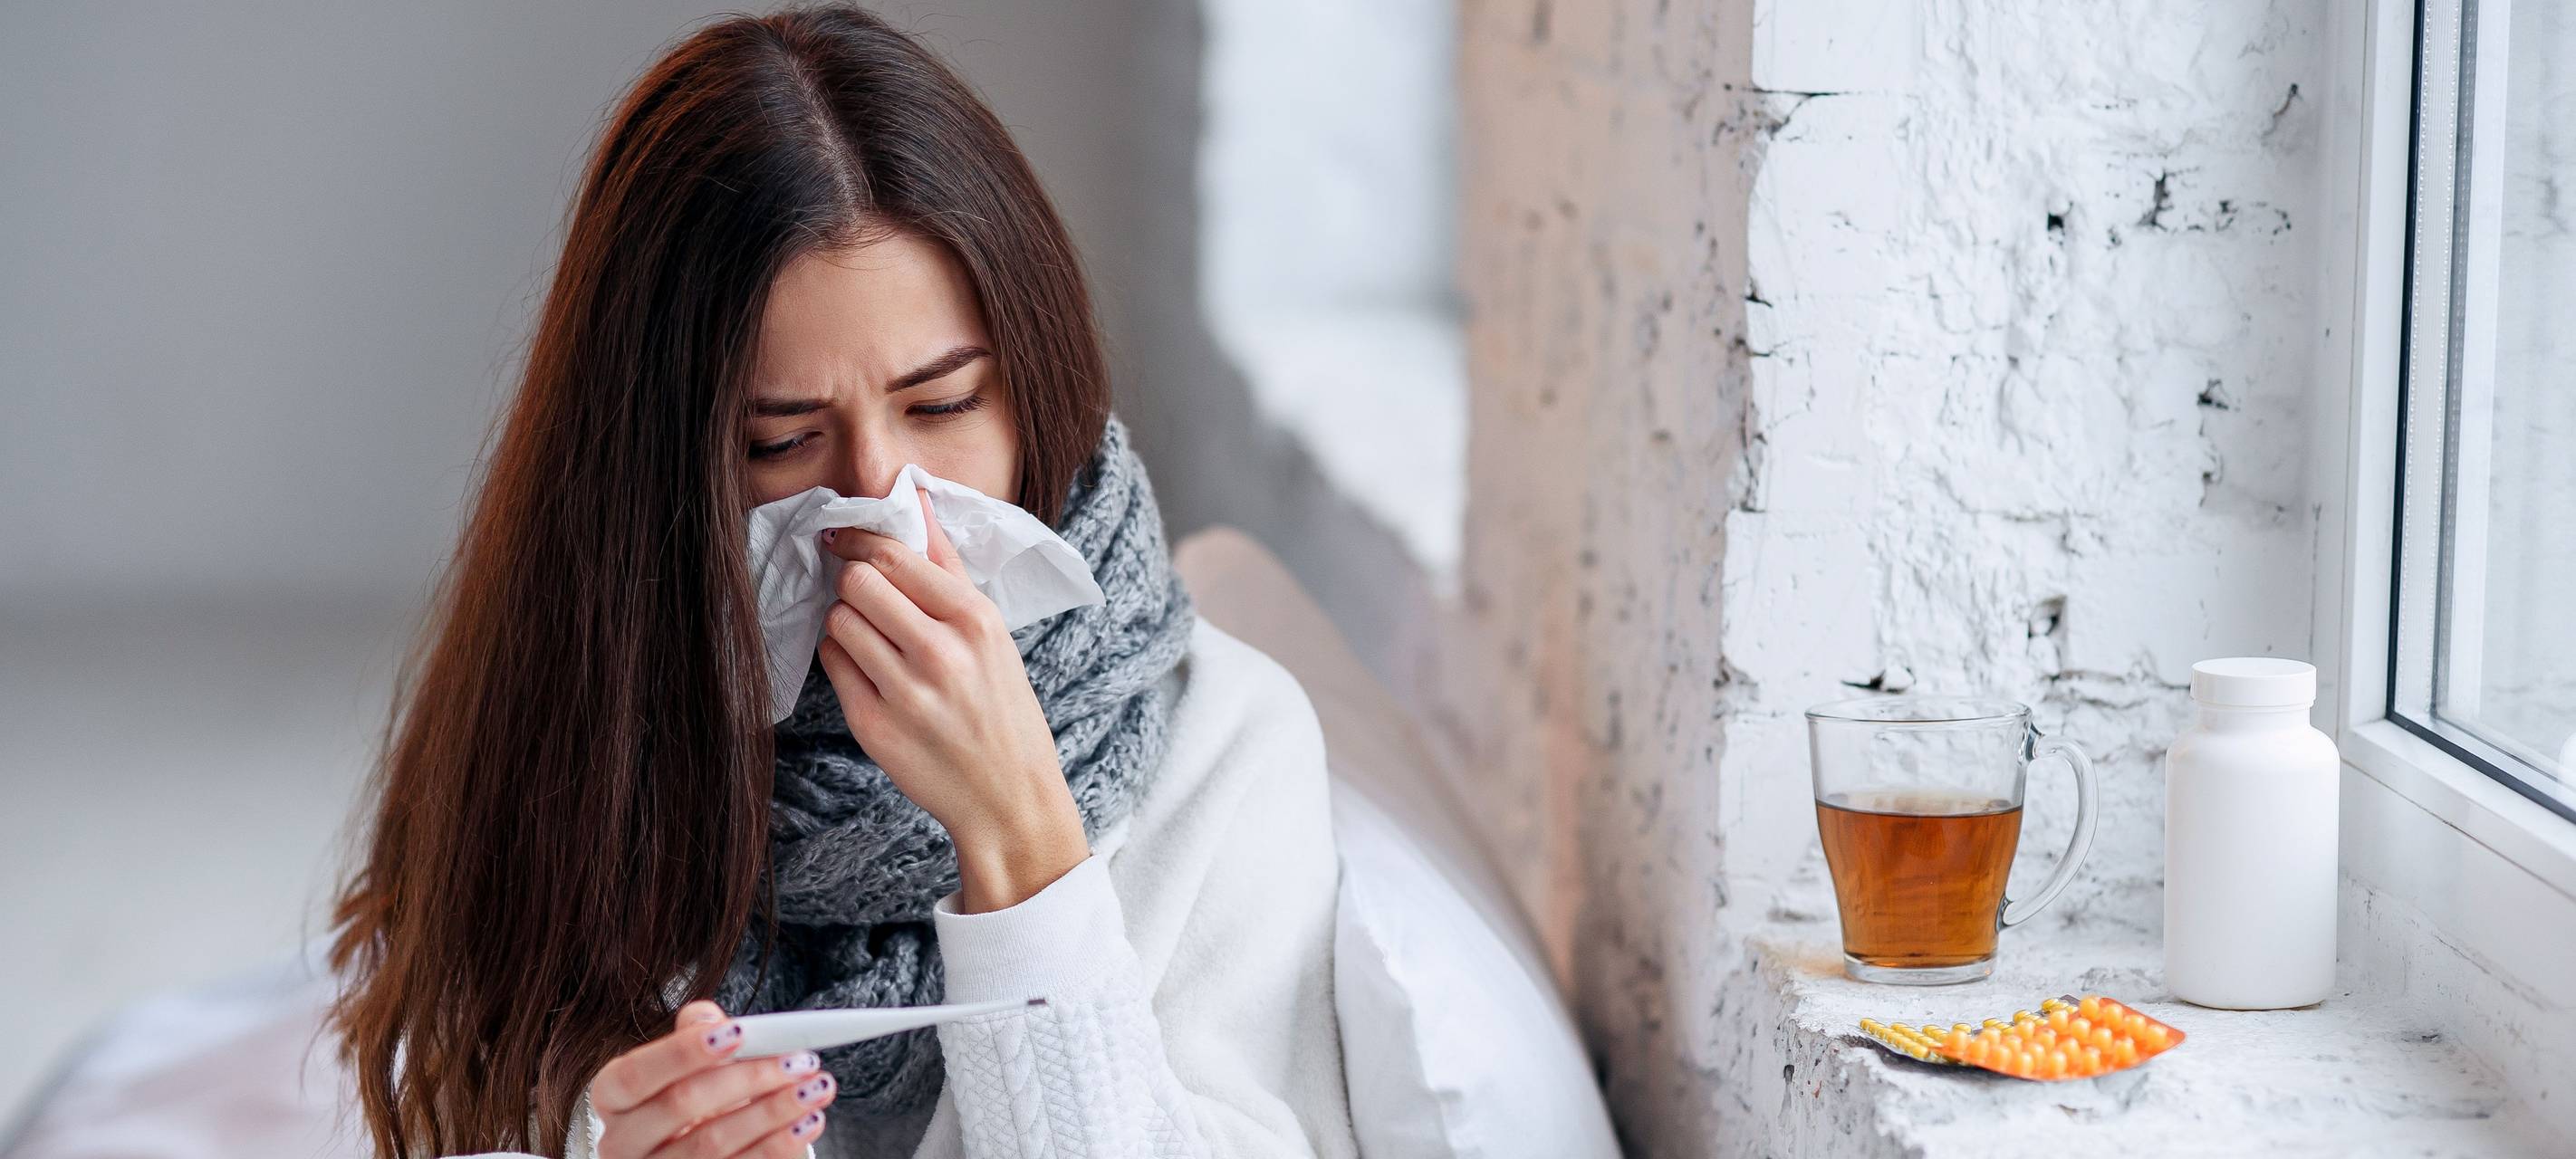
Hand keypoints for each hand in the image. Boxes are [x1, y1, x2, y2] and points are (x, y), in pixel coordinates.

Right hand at [590, 1001, 833, 1157]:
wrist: (696, 1151)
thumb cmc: (693, 1097)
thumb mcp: (688, 1064)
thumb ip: (697, 1033)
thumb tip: (709, 1019)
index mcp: (614, 1098)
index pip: (634, 1075)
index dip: (683, 1052)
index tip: (738, 1032)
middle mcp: (622, 1143)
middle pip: (681, 1106)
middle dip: (748, 1078)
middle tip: (799, 1061)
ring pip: (712, 1145)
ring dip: (773, 1113)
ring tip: (817, 1089)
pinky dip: (777, 1148)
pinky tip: (807, 1124)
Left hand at [816, 489, 1089, 911]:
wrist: (1007, 797)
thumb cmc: (1002, 706)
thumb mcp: (992, 632)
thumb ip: (947, 565)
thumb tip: (915, 499)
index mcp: (975, 620)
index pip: (892, 555)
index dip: (858, 541)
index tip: (845, 540)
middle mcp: (940, 654)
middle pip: (857, 582)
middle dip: (853, 582)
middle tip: (864, 594)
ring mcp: (904, 693)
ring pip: (839, 621)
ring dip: (847, 622)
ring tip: (874, 638)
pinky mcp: (874, 727)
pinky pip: (833, 664)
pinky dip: (844, 659)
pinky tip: (871, 671)